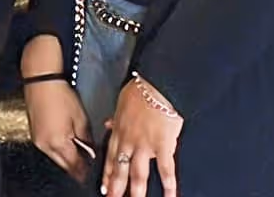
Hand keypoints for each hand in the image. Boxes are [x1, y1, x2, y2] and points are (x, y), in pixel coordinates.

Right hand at [24, 79, 94, 183]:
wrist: (41, 81)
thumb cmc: (59, 95)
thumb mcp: (80, 119)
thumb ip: (87, 140)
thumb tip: (92, 151)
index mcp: (57, 143)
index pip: (75, 166)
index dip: (86, 171)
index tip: (93, 172)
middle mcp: (45, 145)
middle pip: (64, 166)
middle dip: (77, 167)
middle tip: (88, 164)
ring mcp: (38, 141)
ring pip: (56, 159)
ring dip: (68, 158)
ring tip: (79, 152)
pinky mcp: (35, 134)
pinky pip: (49, 149)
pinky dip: (59, 149)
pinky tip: (67, 142)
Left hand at [102, 76, 180, 196]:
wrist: (156, 87)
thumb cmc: (140, 92)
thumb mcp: (120, 103)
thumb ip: (115, 118)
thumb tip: (108, 123)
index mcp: (119, 132)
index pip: (110, 157)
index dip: (106, 174)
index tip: (104, 188)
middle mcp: (129, 142)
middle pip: (120, 170)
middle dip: (116, 188)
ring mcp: (144, 146)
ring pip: (137, 174)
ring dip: (135, 191)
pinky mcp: (163, 146)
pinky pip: (165, 169)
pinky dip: (169, 184)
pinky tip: (169, 195)